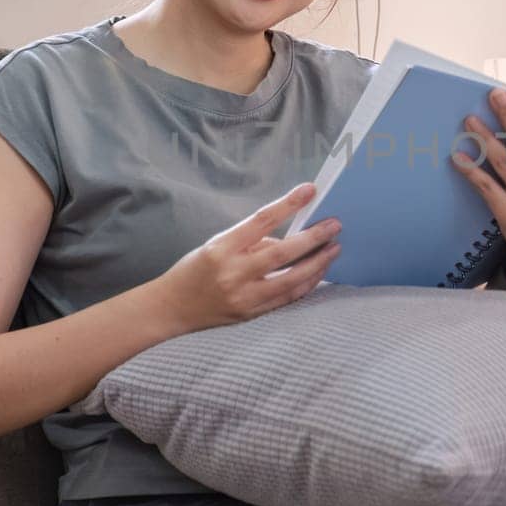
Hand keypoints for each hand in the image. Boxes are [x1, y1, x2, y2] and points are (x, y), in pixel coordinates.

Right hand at [149, 183, 341, 331]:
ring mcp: (243, 297)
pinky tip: (319, 272)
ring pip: (291, 280)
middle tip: (335, 225)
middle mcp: (233, 273)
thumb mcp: (216, 245)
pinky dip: (306, 285)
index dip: (288, 204)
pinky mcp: (250, 315)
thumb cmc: (194, 271)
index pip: (262, 220)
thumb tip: (289, 239)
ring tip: (334, 249)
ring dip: (317, 264)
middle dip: (313, 238)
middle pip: (282, 252)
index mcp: (222, 248)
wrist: (170, 309)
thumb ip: (252, 241)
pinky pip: (286, 299)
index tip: (310, 190)